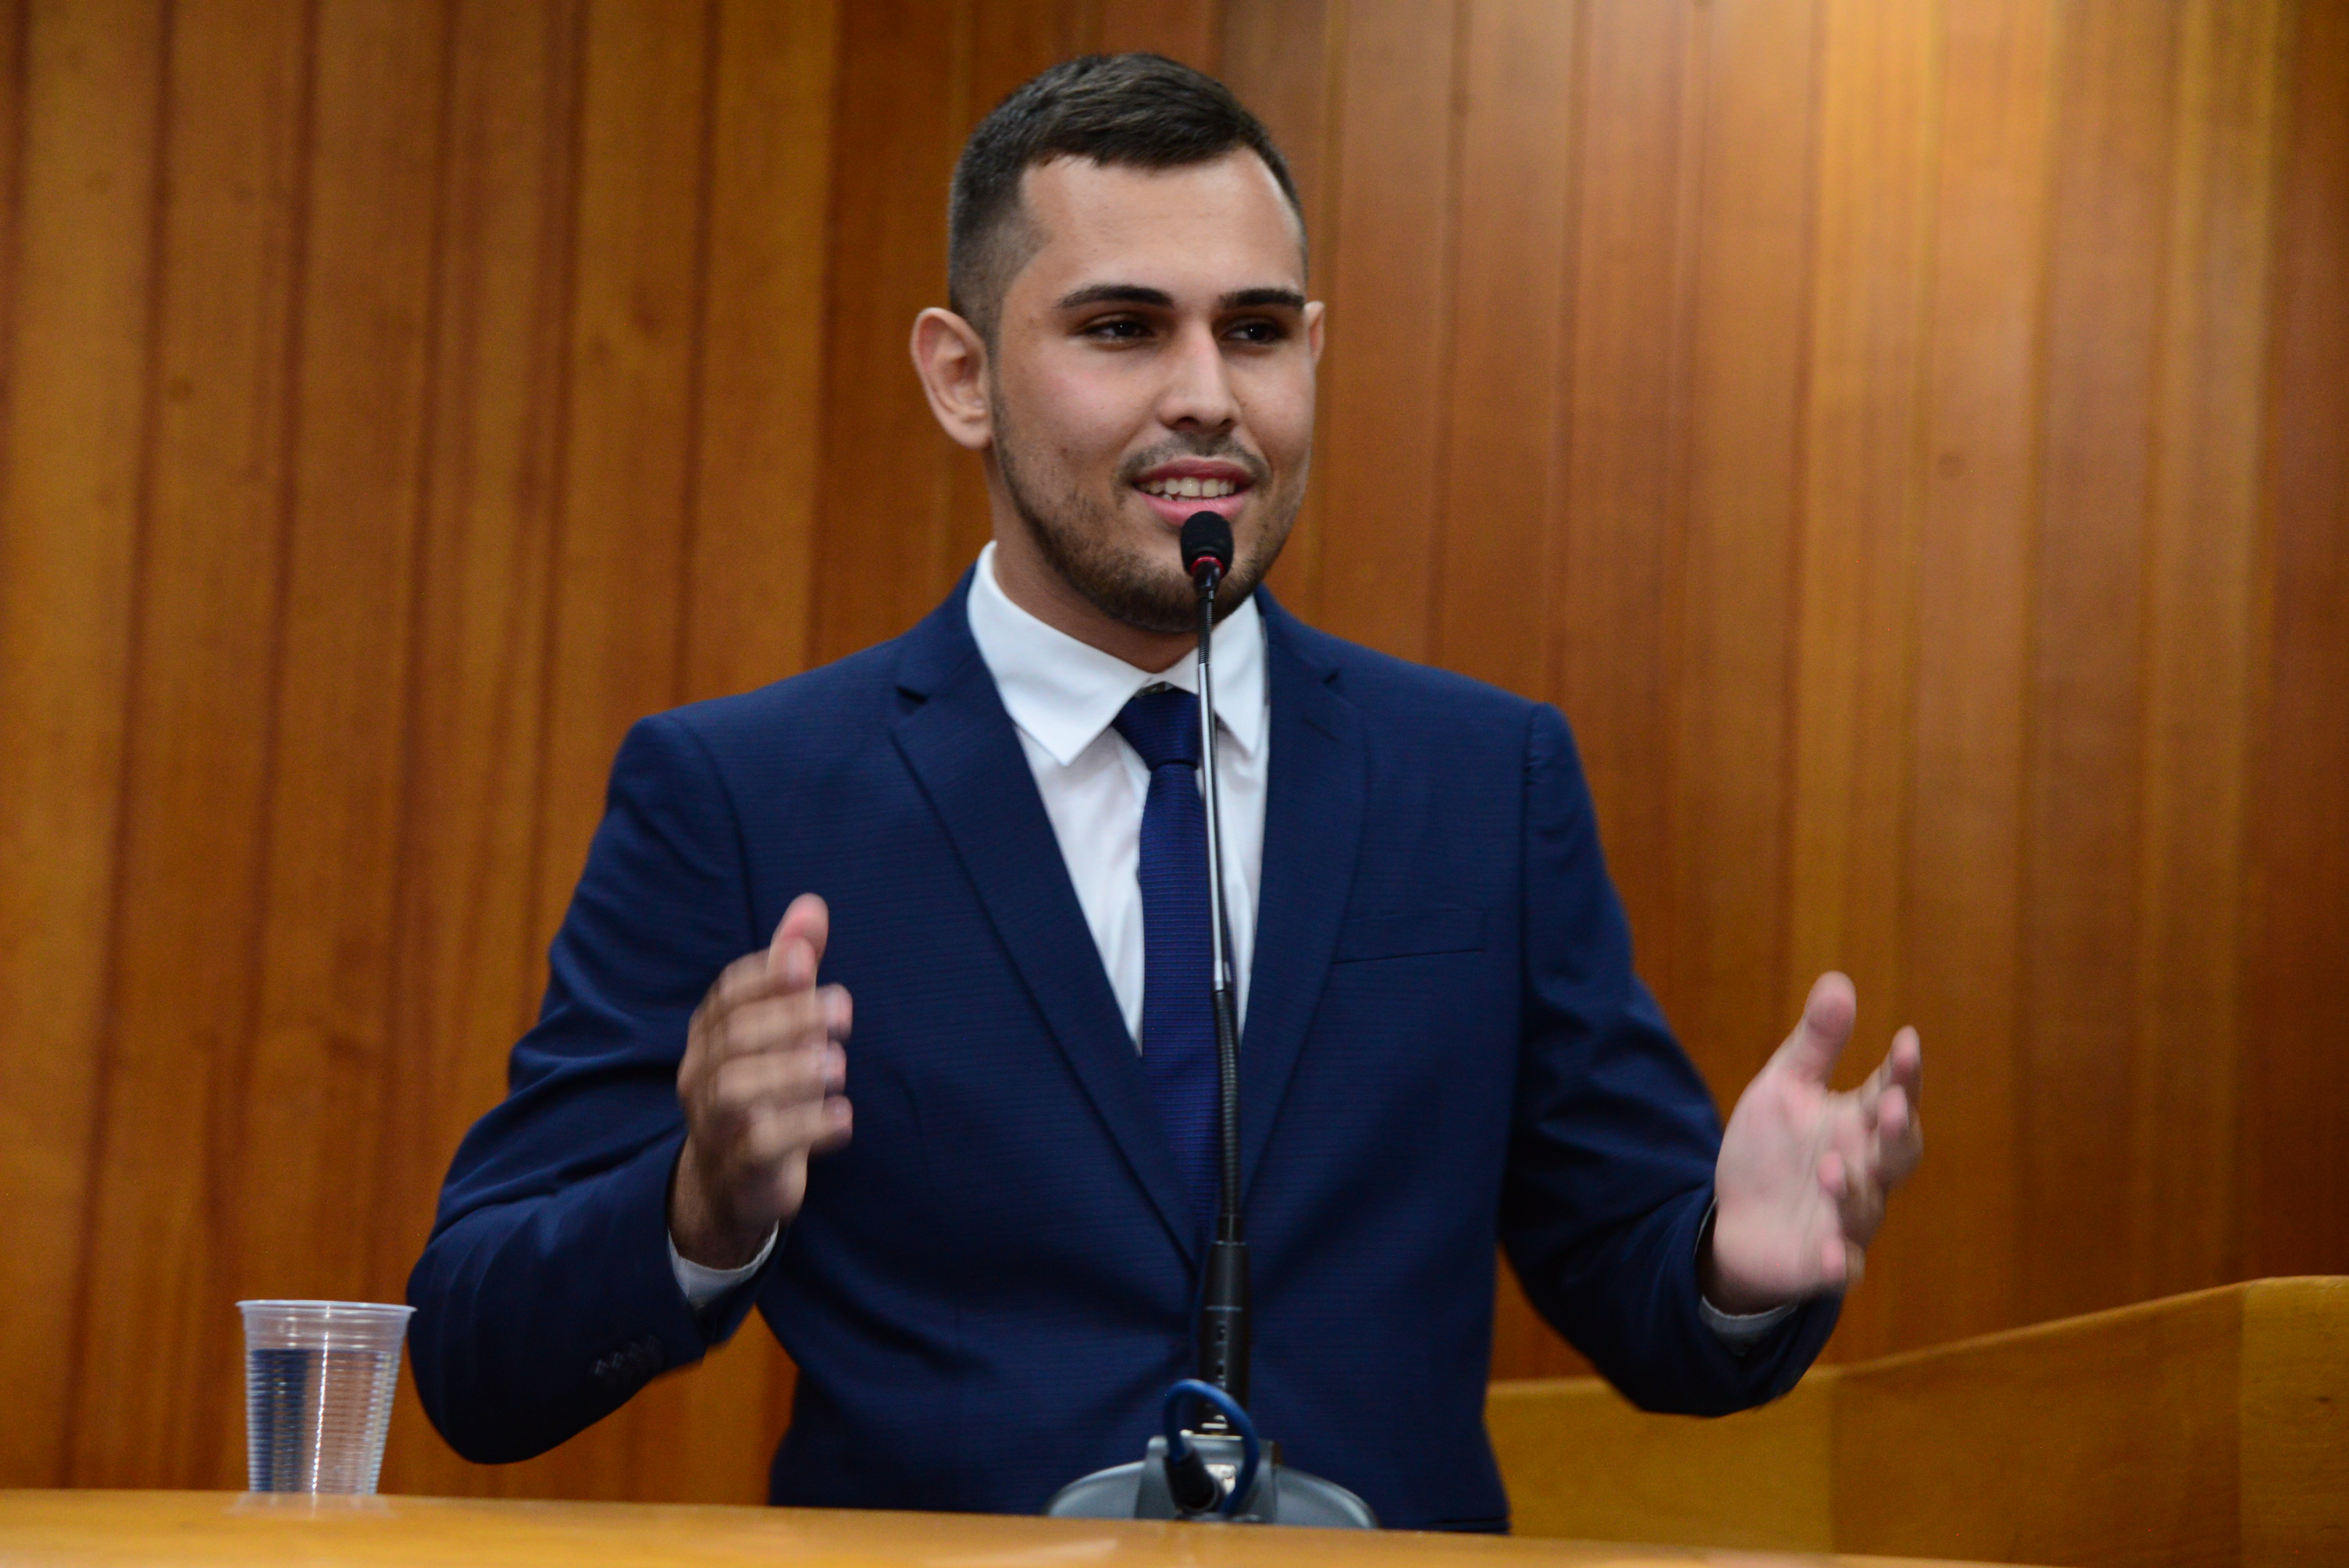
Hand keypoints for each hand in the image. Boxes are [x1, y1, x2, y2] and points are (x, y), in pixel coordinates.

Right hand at [669, 894, 852, 1267]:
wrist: (731, 1186)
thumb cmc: (765, 1089)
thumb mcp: (778, 1028)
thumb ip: (792, 969)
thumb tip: (811, 906)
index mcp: (711, 1034)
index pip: (728, 995)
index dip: (765, 975)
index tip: (806, 961)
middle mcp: (703, 1074)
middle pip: (735, 1036)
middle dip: (790, 1017)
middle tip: (842, 1011)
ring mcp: (715, 1124)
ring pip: (737, 1090)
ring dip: (792, 1072)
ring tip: (837, 1066)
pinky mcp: (739, 1168)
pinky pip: (760, 1146)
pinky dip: (806, 1129)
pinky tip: (843, 1118)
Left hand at [1704, 972, 1921, 1311]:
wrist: (1738, 1222)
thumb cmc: (1772, 1150)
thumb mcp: (1785, 1089)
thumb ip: (1815, 1045)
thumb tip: (1839, 980)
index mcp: (1860, 1124)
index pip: (1893, 1093)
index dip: (1904, 1072)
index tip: (1906, 1041)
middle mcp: (1867, 1171)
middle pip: (1898, 1152)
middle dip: (1898, 1129)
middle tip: (1891, 1104)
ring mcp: (1849, 1219)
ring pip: (1865, 1207)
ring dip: (1852, 1189)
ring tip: (1830, 1166)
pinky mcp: (1824, 1261)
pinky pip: (1841, 1267)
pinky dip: (1837, 1261)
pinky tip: (1829, 1254)